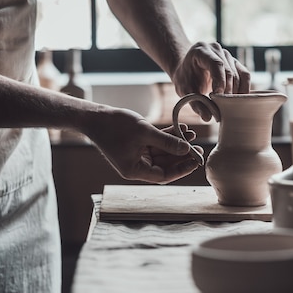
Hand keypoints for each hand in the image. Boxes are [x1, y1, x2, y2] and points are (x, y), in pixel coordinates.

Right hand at [84, 108, 203, 183]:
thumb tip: (188, 149)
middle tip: (199, 148)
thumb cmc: (114, 126)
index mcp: (135, 170)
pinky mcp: (138, 145)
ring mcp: (137, 155)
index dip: (181, 170)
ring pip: (163, 153)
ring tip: (192, 135)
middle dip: (182, 156)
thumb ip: (167, 142)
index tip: (196, 161)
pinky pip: (157, 144)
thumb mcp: (145, 133)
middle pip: (166, 165)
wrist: (93, 116)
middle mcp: (137, 166)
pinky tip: (182, 129)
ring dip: (177, 144)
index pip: (164, 176)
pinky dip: (168, 137)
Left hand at [172, 42, 250, 120]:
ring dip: (235, 92)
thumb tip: (207, 117)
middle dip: (227, 91)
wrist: (187, 69)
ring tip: (228, 105)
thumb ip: (195, 103)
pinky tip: (238, 100)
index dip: (220, 81)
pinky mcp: (235, 63)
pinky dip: (244, 89)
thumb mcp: (185, 91)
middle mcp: (216, 49)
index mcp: (201, 50)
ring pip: (239, 75)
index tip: (218, 97)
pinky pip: (245, 76)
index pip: (216, 64)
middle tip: (222, 107)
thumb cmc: (185, 78)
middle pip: (229, 71)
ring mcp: (228, 55)